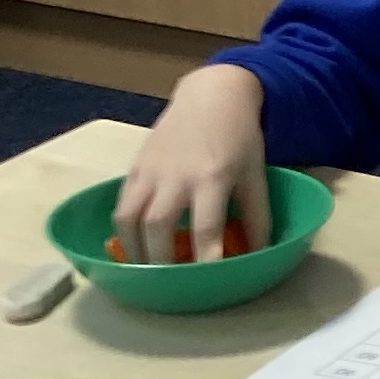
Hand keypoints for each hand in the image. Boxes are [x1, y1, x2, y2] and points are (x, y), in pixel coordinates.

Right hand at [110, 63, 269, 266]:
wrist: (211, 95)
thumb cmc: (239, 136)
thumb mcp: (256, 173)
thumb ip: (257, 215)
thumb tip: (257, 255)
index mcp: (212, 176)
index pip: (205, 226)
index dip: (204, 257)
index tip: (204, 281)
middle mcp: (176, 175)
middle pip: (157, 225)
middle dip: (160, 259)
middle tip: (167, 283)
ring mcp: (151, 170)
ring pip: (129, 216)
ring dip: (134, 248)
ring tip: (144, 269)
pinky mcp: (135, 166)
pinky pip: (122, 203)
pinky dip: (125, 229)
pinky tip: (135, 244)